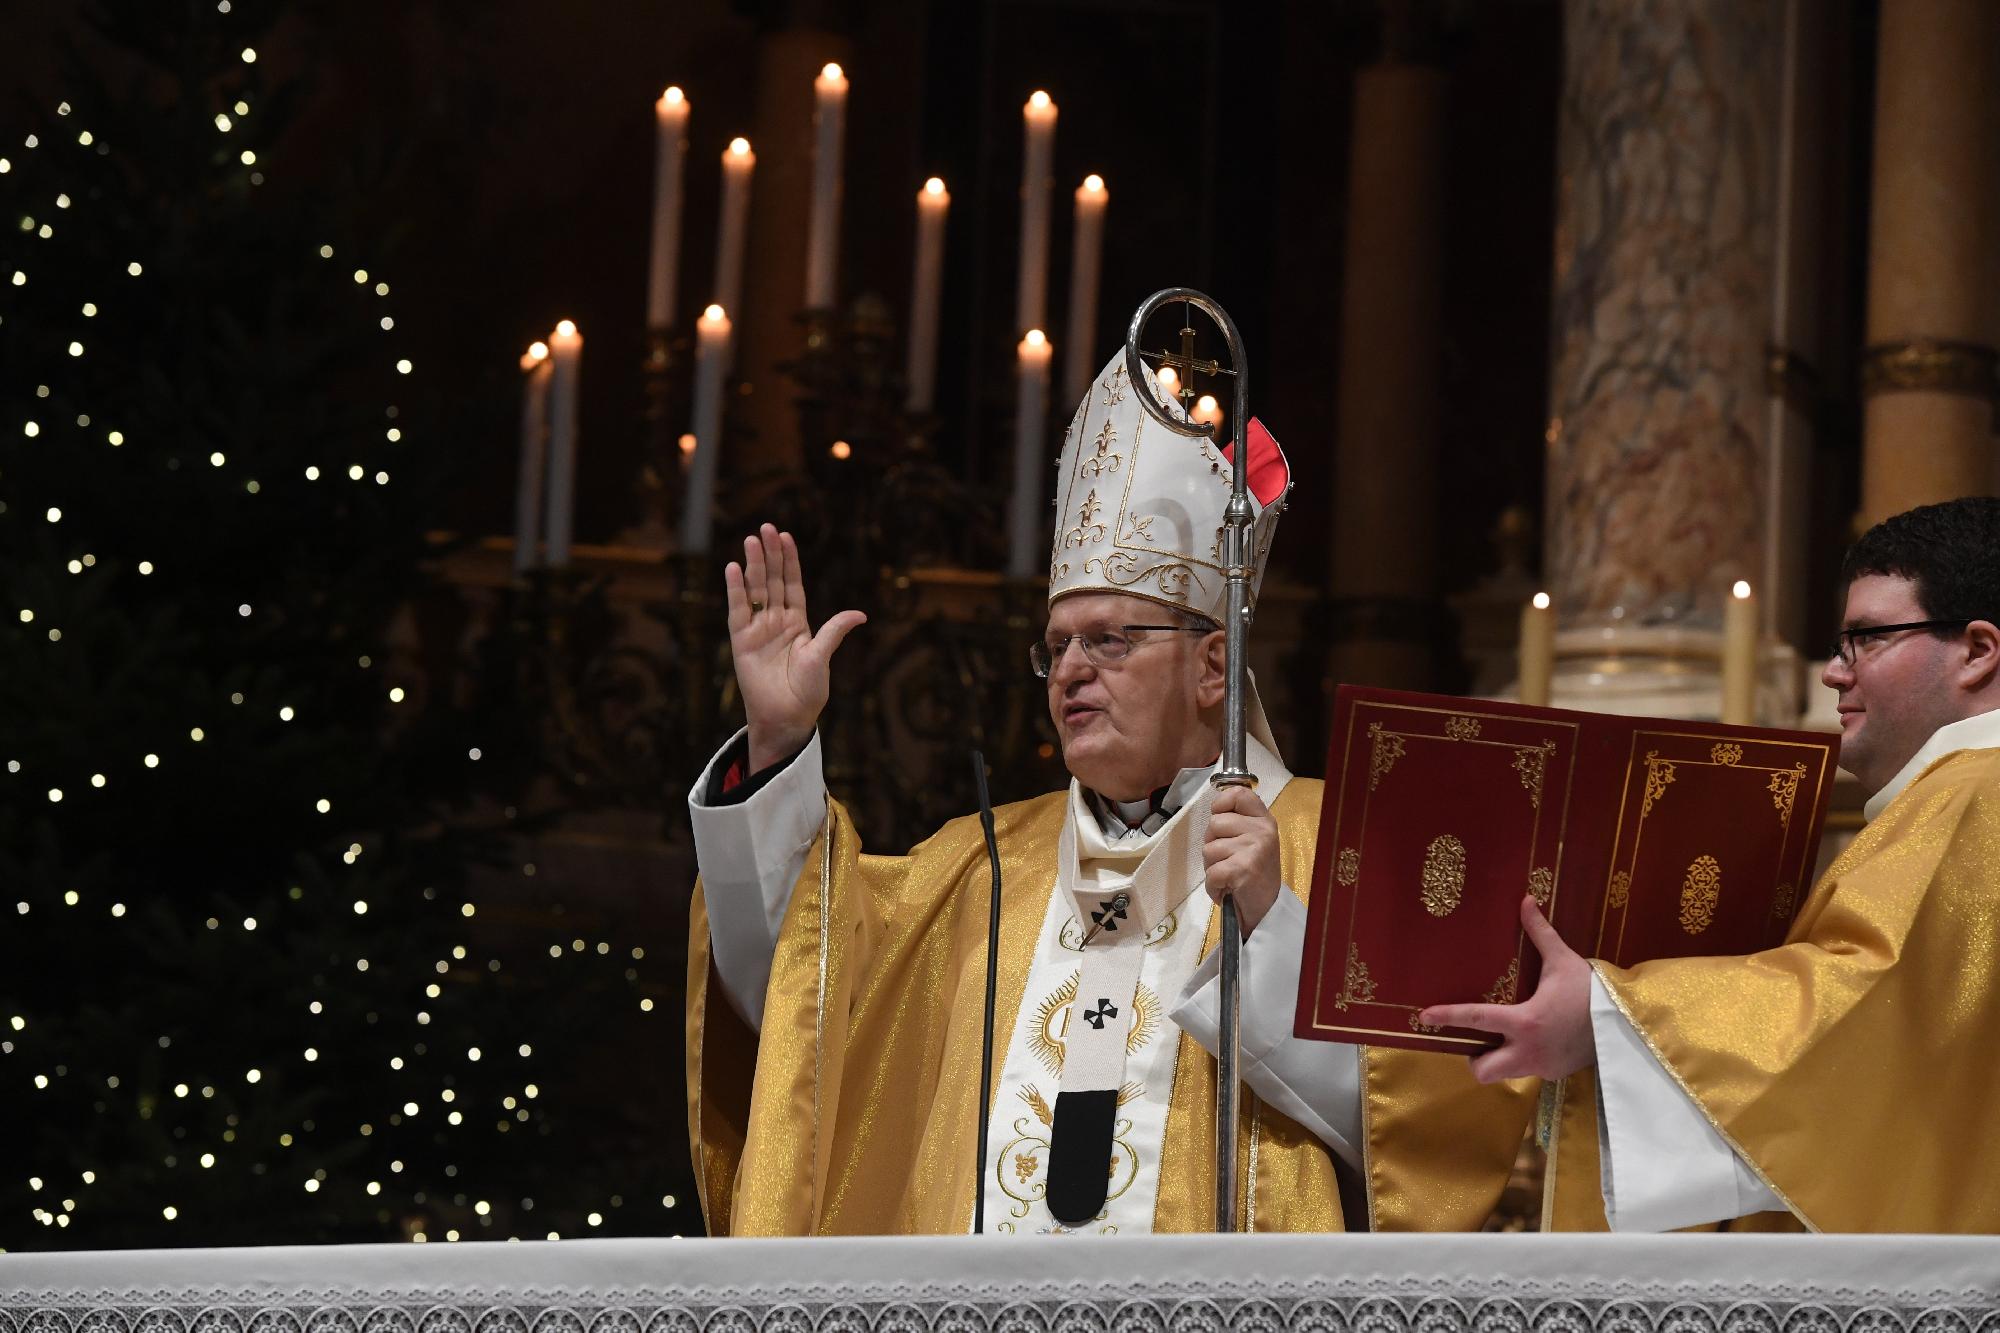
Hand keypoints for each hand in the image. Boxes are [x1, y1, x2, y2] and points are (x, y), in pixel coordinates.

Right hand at [723, 524, 865, 770]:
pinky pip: (738, 610)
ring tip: (750, 540)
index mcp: (798, 623)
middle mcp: (777, 621)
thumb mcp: (822, 658)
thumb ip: (834, 632)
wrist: (786, 718)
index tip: (786, 536)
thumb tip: (861, 614)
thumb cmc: (807, 692)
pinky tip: (733, 569)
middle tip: (766, 528)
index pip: (792, 584)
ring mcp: (758, 629)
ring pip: (755, 590)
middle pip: (772, 581)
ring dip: (752, 566)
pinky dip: (735, 590)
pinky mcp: (741, 641)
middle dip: (769, 555)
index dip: (789, 561)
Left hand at [1203, 784, 1281, 937]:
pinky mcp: (1242, 869)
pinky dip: (1213, 886)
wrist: (1268, 909)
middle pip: (1215, 823)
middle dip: (1213, 844)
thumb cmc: (1256, 874)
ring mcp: (1253, 849)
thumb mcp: (1254, 840)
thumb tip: (1215, 808)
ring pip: (1209, 849)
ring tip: (1229, 875)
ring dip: (1212, 867)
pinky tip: (1226, 889)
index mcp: (1264, 820)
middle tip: (1228, 860)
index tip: (1221, 817)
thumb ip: (1239, 822)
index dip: (1221, 803)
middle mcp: (1262, 831)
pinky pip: (1210, 872)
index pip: (1239, 794)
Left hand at [1418, 895, 1595, 1082]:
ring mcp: (1542, 1067)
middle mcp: (1528, 1050)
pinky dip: (1525, 1060)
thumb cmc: (1592, 991)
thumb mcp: (1563, 961)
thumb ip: (1540, 933)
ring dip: (1501, 1060)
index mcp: (1525, 1021)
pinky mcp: (1555, 1075)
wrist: (1629, 1024)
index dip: (1448, 1017)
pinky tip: (1538, 1042)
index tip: (1424, 1017)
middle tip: (1480, 1040)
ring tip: (1508, 1039)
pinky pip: (1529, 1072)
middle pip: (1482, 1070)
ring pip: (1505, 1074)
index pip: (1476, 1019)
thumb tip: (1525, 900)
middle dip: (1475, 1059)